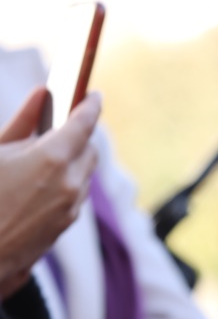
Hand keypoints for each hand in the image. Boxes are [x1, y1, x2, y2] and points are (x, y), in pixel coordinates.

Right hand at [0, 88, 99, 297]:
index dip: (91, 104)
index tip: (94, 94)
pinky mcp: (65, 224)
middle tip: (63, 127)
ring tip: (45, 158)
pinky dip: (65, 183)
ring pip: (84, 174)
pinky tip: (40, 185)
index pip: (85, 122)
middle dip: (78, 137)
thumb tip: (42, 93)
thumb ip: (22, 122)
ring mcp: (70, 206)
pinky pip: (74, 195)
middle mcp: (70, 182)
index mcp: (53, 159)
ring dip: (72, 162)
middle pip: (89, 149)